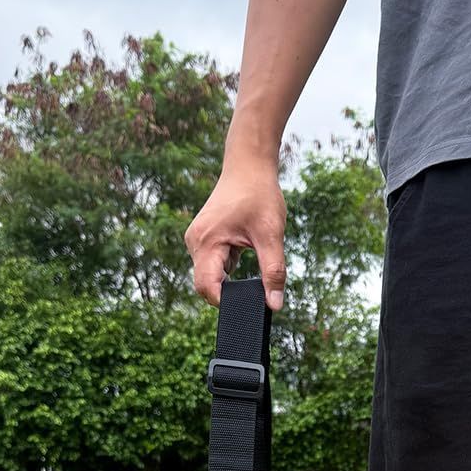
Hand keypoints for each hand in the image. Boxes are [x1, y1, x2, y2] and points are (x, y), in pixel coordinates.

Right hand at [184, 155, 287, 309]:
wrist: (249, 165)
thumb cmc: (259, 194)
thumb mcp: (271, 235)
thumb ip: (273, 272)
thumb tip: (275, 305)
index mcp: (206, 242)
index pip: (206, 287)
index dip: (226, 302)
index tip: (248, 303)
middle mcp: (195, 242)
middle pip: (206, 284)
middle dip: (230, 290)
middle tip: (256, 283)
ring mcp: (198, 240)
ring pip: (211, 275)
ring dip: (231, 276)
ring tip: (249, 253)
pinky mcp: (204, 239)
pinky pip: (213, 264)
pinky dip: (229, 266)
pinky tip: (243, 247)